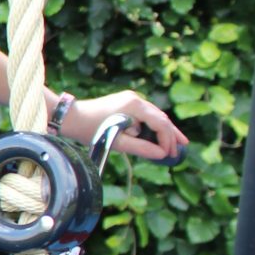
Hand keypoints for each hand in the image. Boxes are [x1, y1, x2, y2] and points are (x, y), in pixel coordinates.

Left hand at [60, 89, 188, 163]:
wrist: (72, 117)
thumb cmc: (91, 130)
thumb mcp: (117, 142)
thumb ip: (141, 148)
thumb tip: (161, 154)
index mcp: (134, 105)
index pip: (160, 123)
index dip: (168, 139)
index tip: (171, 154)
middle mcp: (135, 99)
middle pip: (161, 117)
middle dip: (171, 134)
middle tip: (183, 148)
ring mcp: (131, 99)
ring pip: (155, 115)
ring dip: (164, 130)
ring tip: (176, 143)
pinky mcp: (126, 102)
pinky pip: (146, 115)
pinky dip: (153, 126)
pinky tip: (158, 136)